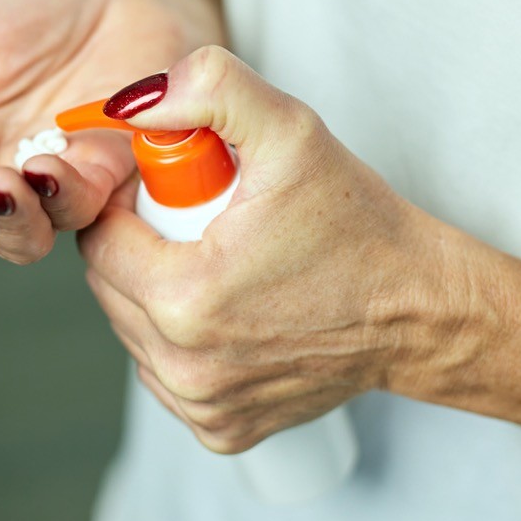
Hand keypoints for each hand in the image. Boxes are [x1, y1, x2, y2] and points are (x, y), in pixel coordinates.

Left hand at [78, 46, 428, 452]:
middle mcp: (183, 366)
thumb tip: (131, 101)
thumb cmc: (358, 226)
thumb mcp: (291, 131)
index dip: (127, 203)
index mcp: (184, 298)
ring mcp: (201, 406)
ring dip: (153, 291)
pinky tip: (227, 310)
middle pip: (109, 285)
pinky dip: (179, 339)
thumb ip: (210, 89)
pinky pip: (163, 371)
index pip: (99, 239)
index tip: (171, 190)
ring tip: (218, 262)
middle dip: (139, 244)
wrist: (421, 311)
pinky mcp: (220, 431)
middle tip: (199, 222)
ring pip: (131, 329)